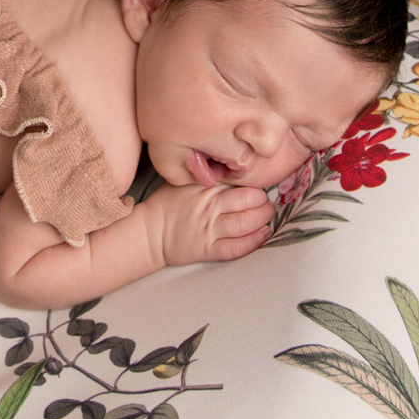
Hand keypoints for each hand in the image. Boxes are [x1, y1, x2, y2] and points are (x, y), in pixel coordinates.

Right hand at [145, 182, 273, 266]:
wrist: (150, 230)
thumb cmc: (166, 203)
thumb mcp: (183, 180)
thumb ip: (205, 175)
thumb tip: (230, 169)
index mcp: (204, 186)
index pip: (237, 182)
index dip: (253, 183)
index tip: (259, 186)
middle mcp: (209, 205)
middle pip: (247, 201)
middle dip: (262, 201)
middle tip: (266, 201)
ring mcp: (209, 228)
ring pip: (245, 223)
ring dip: (263, 218)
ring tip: (268, 215)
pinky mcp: (207, 248)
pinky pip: (236, 247)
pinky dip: (254, 241)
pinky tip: (264, 234)